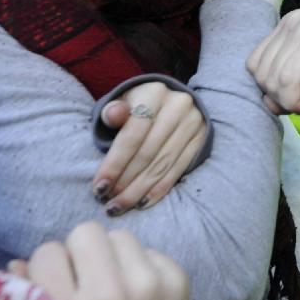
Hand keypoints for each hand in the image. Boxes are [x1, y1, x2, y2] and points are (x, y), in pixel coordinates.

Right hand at [17, 223, 191, 299]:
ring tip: (111, 284)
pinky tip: (137, 293)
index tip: (55, 284)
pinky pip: (151, 250)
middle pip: (85, 232)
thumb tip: (19, 261)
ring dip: (111, 256)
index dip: (48, 267)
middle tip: (83, 278)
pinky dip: (141, 267)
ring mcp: (150, 285)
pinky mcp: (177, 282)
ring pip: (120, 236)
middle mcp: (113, 292)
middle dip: (79, 252)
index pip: (47, 252)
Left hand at [94, 81, 206, 214]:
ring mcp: (193, 122)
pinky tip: (143, 202)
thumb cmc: (137, 105)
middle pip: (148, 152)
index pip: (133, 134)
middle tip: (107, 202)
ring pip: (162, 164)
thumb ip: (114, 111)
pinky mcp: (201, 138)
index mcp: (154, 93)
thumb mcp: (123, 102)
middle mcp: (178, 106)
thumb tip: (113, 115)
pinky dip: (160, 189)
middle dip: (125, 181)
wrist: (169, 100)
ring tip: (120, 206)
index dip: (114, 163)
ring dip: (139, 190)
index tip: (98, 187)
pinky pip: (178, 168)